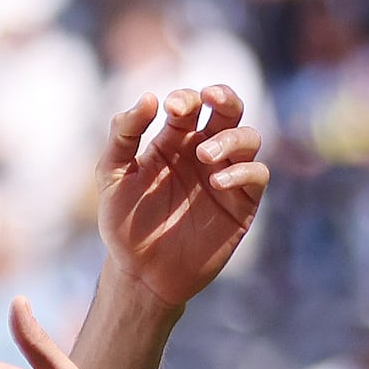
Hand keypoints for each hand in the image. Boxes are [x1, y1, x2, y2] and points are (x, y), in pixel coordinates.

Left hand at [95, 85, 267, 307]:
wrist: (141, 272)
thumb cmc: (124, 223)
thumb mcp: (112, 175)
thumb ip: (123, 135)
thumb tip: (149, 98)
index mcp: (174, 141)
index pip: (191, 105)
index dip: (186, 98)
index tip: (171, 108)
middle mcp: (204, 153)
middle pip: (229, 110)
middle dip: (224, 96)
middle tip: (210, 98)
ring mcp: (226, 176)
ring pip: (249, 138)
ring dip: (232, 137)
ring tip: (204, 155)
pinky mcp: (241, 204)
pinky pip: (257, 175)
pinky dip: (242, 171)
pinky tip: (217, 181)